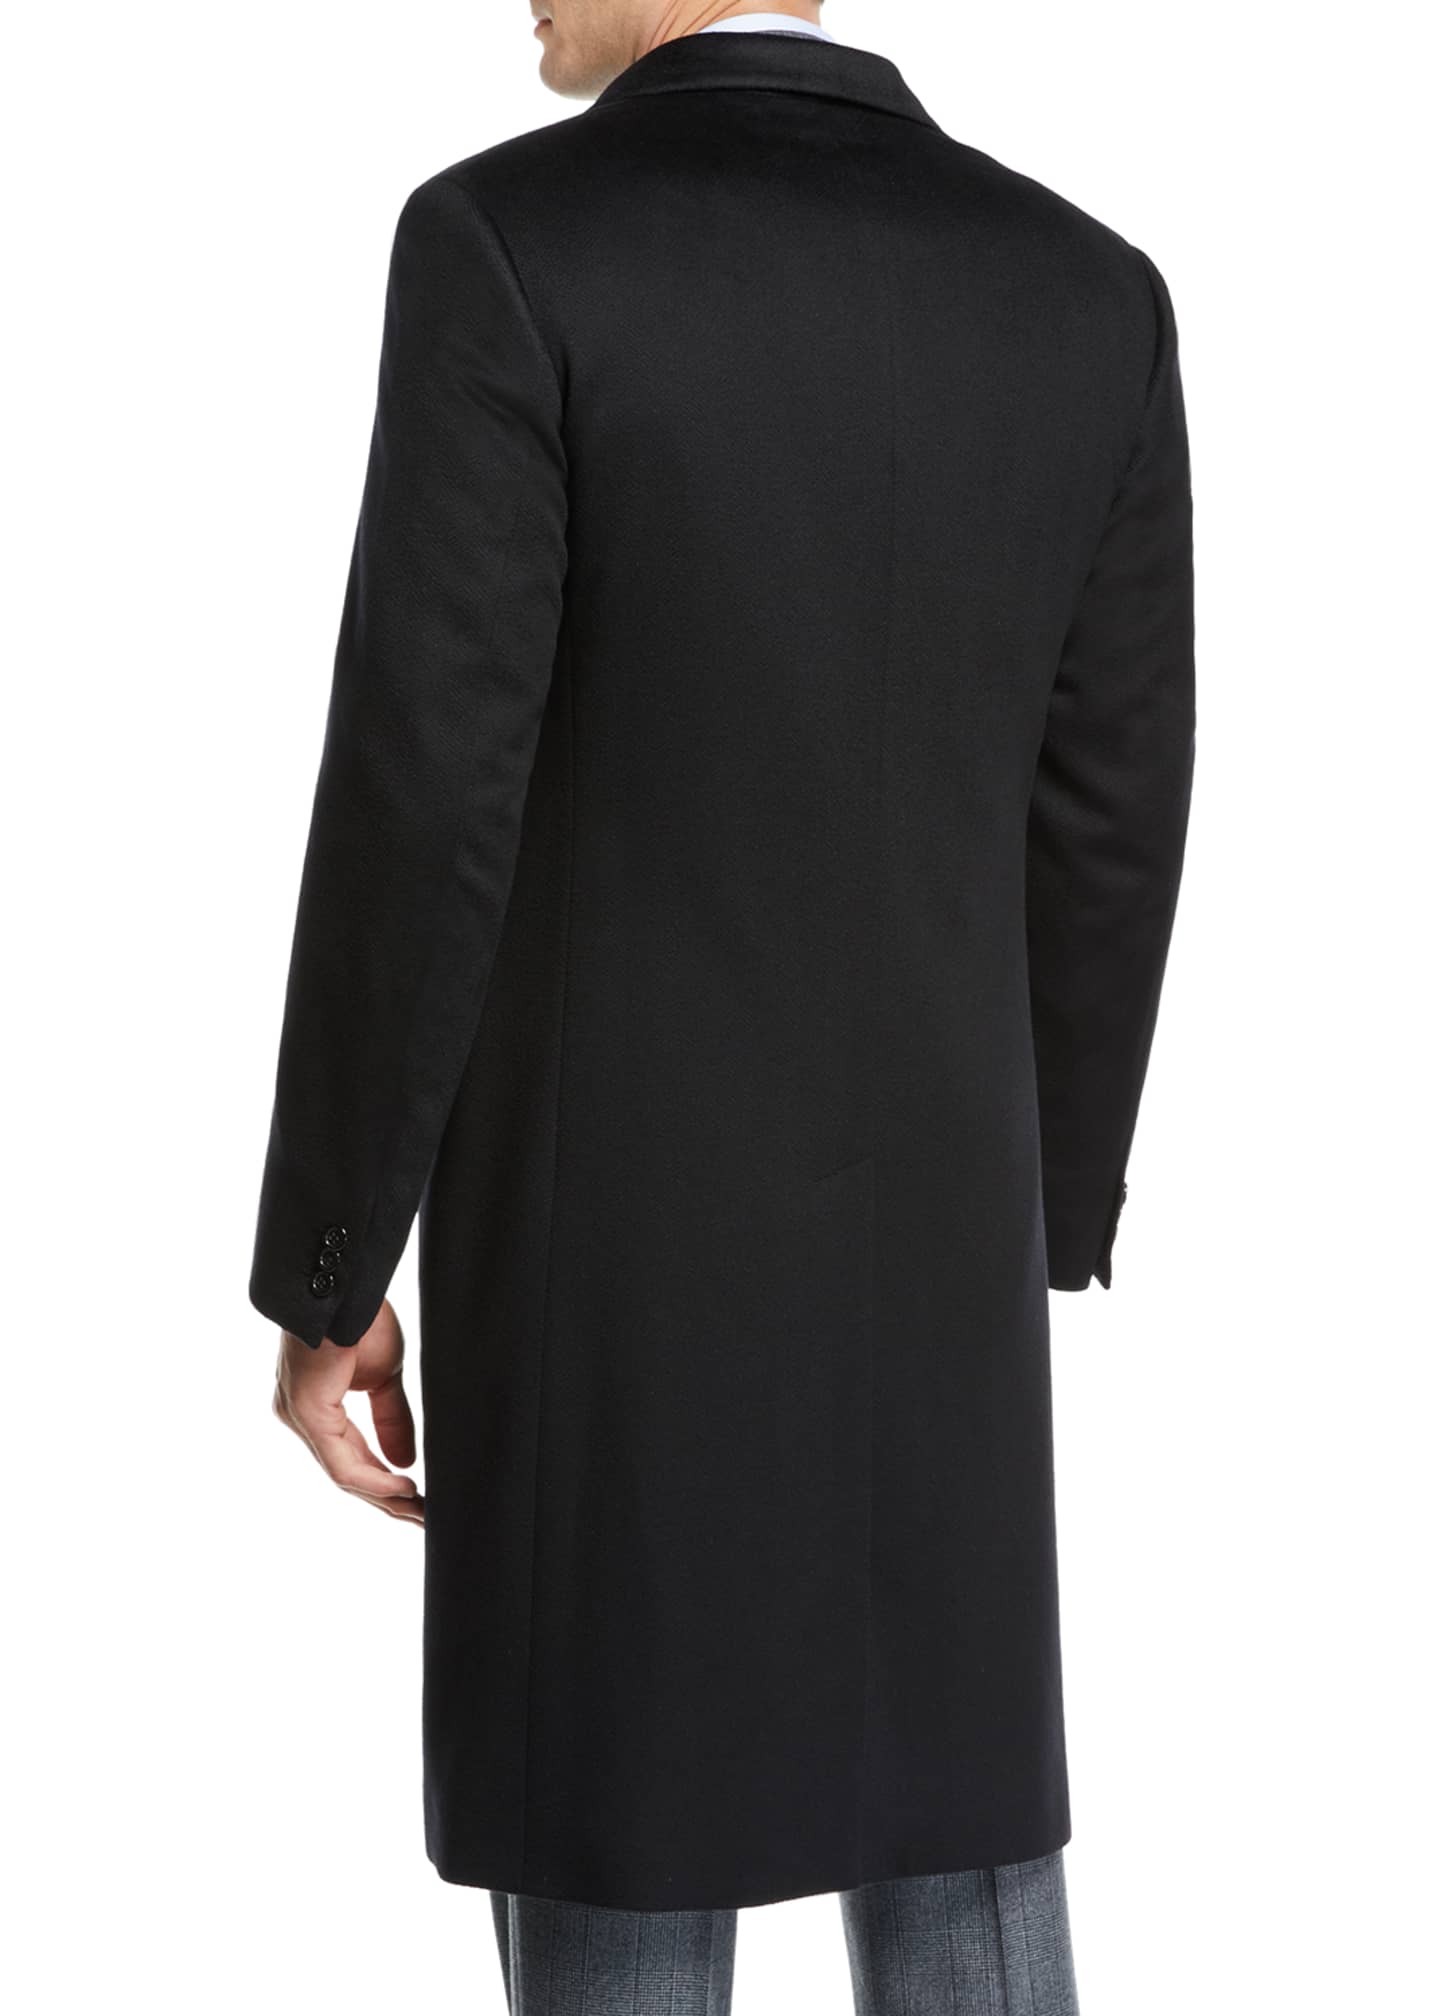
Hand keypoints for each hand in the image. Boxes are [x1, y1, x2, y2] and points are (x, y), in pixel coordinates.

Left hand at [273, 1299, 423, 1524]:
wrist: (344, 1284)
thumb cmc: (359, 1317)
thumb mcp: (384, 1375)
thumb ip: (391, 1419)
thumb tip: (405, 1462)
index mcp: (317, 1406)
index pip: (352, 1457)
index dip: (386, 1482)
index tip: (419, 1499)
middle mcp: (301, 1417)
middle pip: (347, 1472)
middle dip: (387, 1498)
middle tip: (422, 1518)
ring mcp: (299, 1416)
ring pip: (343, 1472)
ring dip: (383, 1495)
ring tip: (418, 1510)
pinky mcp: (306, 1413)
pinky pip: (340, 1461)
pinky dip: (373, 1478)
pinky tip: (401, 1488)